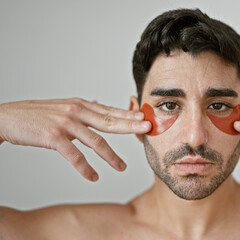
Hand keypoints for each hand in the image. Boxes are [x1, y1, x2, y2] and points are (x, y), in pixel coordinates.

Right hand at [0, 98, 151, 180]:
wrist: (7, 117)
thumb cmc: (36, 115)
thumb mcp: (63, 107)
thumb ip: (82, 110)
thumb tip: (98, 106)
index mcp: (81, 105)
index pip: (110, 111)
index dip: (129, 116)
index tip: (144, 120)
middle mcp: (76, 111)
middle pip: (110, 121)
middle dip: (131, 127)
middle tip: (148, 131)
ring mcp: (66, 123)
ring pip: (96, 141)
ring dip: (111, 156)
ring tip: (122, 167)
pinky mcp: (54, 137)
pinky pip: (74, 156)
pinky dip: (85, 168)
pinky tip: (93, 177)